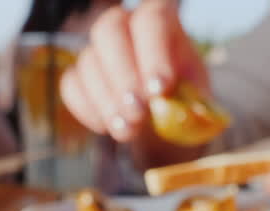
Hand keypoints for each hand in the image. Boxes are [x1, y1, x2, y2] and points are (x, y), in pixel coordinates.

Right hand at [59, 0, 208, 144]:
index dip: (153, 54)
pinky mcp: (79, 74)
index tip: (159, 91)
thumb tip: (181, 114)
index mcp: (161, 20)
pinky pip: (71, 86)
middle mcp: (126, 25)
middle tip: (138, 113)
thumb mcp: (198, 103)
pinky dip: (88, 110)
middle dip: (123, 76)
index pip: (152, 20)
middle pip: (110, 30)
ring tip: (128, 131)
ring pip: (88, 61)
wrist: (164, 122)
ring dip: (107, 100)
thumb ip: (193, 106)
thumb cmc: (184, 103)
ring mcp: (99, 49)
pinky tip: (107, 128)